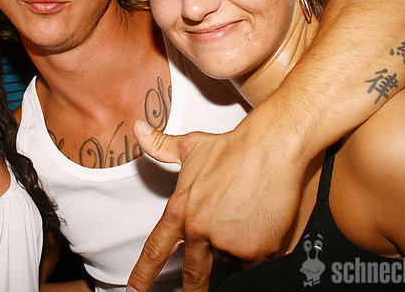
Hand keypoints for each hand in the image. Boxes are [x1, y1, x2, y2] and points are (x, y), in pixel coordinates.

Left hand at [127, 116, 305, 291]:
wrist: (270, 146)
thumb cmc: (232, 146)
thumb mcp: (191, 146)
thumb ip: (161, 146)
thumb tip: (137, 129)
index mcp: (180, 210)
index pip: (156, 249)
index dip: (143, 274)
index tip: (134, 291)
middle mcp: (199, 230)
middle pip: (194, 272)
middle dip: (194, 288)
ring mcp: (225, 242)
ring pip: (230, 260)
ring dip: (237, 249)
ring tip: (247, 219)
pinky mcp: (253, 249)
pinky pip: (255, 261)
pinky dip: (260, 249)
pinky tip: (263, 225)